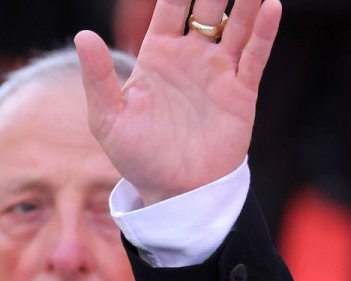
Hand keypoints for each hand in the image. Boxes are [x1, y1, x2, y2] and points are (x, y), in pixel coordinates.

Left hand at [76, 0, 281, 204]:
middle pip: (208, 8)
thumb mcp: (108, 118)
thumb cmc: (136, 157)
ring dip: (243, 1)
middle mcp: (190, 57)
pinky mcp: (240, 91)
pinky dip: (263, 30)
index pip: (170, 8)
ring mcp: (217, 72)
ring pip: (236, 24)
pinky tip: (269, 5)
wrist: (173, 191)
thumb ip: (97, 77)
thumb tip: (82, 36)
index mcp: (157, 56)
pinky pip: (254, 55)